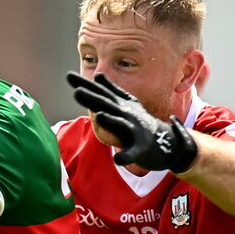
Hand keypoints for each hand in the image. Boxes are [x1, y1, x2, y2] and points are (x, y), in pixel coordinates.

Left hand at [67, 72, 196, 172]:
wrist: (166, 140)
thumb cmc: (139, 122)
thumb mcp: (125, 104)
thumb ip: (110, 90)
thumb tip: (98, 74)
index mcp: (119, 106)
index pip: (100, 93)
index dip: (85, 85)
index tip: (68, 75)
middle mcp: (127, 114)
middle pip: (107, 105)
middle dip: (93, 98)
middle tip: (77, 91)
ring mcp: (134, 130)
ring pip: (121, 125)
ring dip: (110, 121)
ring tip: (99, 116)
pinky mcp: (141, 148)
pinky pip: (133, 152)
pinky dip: (126, 156)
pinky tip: (118, 159)